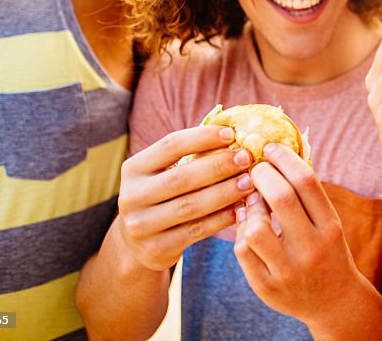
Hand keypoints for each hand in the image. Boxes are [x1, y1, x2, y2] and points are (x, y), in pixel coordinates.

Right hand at [116, 125, 253, 270]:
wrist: (137, 244)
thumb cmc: (163, 196)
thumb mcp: (164, 173)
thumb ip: (191, 155)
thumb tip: (233, 132)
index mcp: (134, 168)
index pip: (170, 145)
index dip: (202, 137)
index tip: (231, 133)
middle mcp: (132, 196)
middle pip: (181, 177)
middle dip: (219, 166)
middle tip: (247, 158)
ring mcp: (141, 225)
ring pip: (190, 206)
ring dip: (225, 193)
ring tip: (249, 182)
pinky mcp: (156, 249)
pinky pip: (196, 231)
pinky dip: (221, 219)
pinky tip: (240, 209)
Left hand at [234, 143, 366, 323]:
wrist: (333, 302)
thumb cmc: (327, 251)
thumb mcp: (328, 223)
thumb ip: (308, 195)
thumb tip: (280, 152)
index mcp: (330, 226)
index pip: (307, 181)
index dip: (284, 158)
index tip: (270, 147)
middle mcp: (312, 248)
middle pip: (281, 198)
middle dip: (261, 175)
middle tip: (255, 168)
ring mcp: (288, 270)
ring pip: (255, 228)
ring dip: (249, 208)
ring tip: (252, 201)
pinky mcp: (267, 287)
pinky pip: (242, 251)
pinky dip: (240, 232)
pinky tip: (247, 225)